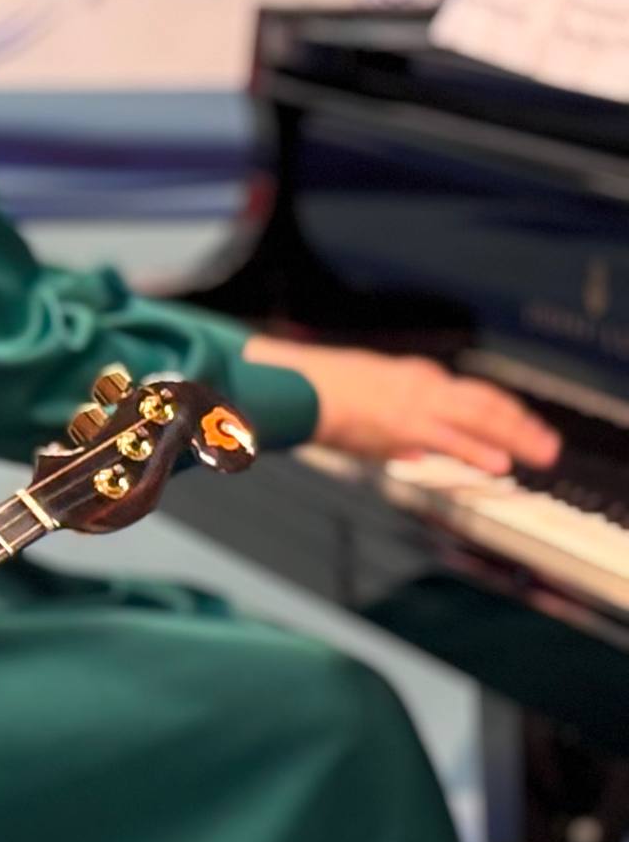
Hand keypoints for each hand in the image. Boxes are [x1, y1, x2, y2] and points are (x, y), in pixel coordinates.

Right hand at [245, 338, 558, 474]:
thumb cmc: (317, 394)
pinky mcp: (404, 424)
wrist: (293, 386)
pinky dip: (479, 452)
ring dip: (516, 437)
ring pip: (481, 418)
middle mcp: (423, 385)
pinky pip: (452, 440)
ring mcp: (415, 404)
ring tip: (542, 454)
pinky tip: (501, 465)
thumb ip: (393, 431)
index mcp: (414, 376)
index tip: (523, 425)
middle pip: (486, 403)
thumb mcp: (360, 406)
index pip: (471, 392)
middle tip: (548, 444)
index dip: (503, 410)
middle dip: (521, 424)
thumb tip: (413, 453)